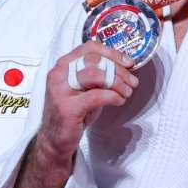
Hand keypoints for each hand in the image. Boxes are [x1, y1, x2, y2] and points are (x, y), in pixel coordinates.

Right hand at [38, 42, 137, 161]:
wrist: (56, 138)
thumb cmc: (73, 111)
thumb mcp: (85, 88)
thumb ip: (99, 75)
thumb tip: (125, 67)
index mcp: (63, 66)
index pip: (89, 48)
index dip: (112, 53)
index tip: (128, 62)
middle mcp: (59, 74)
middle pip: (95, 60)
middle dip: (119, 70)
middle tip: (132, 81)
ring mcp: (61, 91)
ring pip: (96, 75)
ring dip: (118, 83)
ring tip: (126, 92)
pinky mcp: (67, 108)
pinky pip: (97, 96)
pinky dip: (113, 97)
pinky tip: (119, 101)